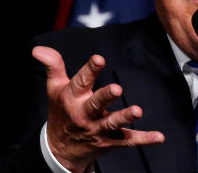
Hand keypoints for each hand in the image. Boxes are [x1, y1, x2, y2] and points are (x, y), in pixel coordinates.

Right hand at [32, 46, 164, 172]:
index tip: (99, 59)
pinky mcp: (110, 140)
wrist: (61, 149)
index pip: (80, 82)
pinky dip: (144, 139)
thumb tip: (38, 49)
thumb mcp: (55, 88)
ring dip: (125, 118)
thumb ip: (53, 66)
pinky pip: (128, 140)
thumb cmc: (62, 111)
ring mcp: (98, 129)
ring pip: (112, 124)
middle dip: (105, 97)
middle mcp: (84, 114)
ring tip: (137, 111)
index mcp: (72, 98)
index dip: (90, 70)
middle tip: (117, 88)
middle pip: (95, 104)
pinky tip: (159, 136)